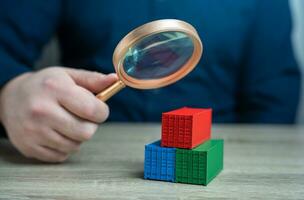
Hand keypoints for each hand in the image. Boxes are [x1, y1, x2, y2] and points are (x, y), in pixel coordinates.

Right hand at [0, 67, 116, 162]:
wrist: (10, 98)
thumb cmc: (46, 85)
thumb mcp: (68, 76)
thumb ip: (93, 79)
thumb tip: (115, 80)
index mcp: (55, 89)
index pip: (93, 110)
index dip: (102, 112)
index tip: (98, 108)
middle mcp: (42, 111)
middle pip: (86, 132)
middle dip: (90, 125)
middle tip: (81, 116)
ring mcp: (33, 132)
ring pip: (75, 146)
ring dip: (76, 136)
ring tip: (66, 122)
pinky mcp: (29, 147)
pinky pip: (61, 156)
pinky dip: (64, 147)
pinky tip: (56, 132)